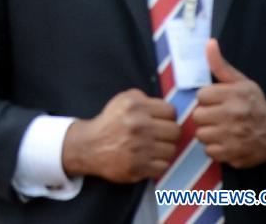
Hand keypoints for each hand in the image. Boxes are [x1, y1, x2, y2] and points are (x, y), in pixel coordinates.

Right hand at [62, 89, 179, 182]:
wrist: (90, 146)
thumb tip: (165, 108)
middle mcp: (138, 125)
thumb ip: (143, 98)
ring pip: (172, 150)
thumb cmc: (110, 122)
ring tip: (152, 147)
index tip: (161, 121)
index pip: (171, 111)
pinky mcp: (139, 167)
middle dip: (168, 133)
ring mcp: (139, 147)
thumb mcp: (121, 100)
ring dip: (164, 150)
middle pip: (175, 131)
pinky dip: (158, 164)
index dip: (167, 116)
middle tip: (159, 135)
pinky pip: (164, 166)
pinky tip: (148, 158)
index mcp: (135, 106)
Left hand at [193, 39, 265, 167]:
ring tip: (219, 127)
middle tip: (216, 114)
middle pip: (197, 116)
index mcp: (232, 96)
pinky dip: (215, 148)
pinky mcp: (234, 156)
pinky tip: (224, 141)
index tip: (216, 100)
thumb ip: (220, 64)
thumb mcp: (240, 81)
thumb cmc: (254, 103)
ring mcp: (233, 139)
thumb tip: (209, 43)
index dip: (207, 98)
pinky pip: (210, 152)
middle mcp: (232, 117)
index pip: (200, 96)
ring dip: (208, 132)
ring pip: (201, 135)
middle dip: (205, 115)